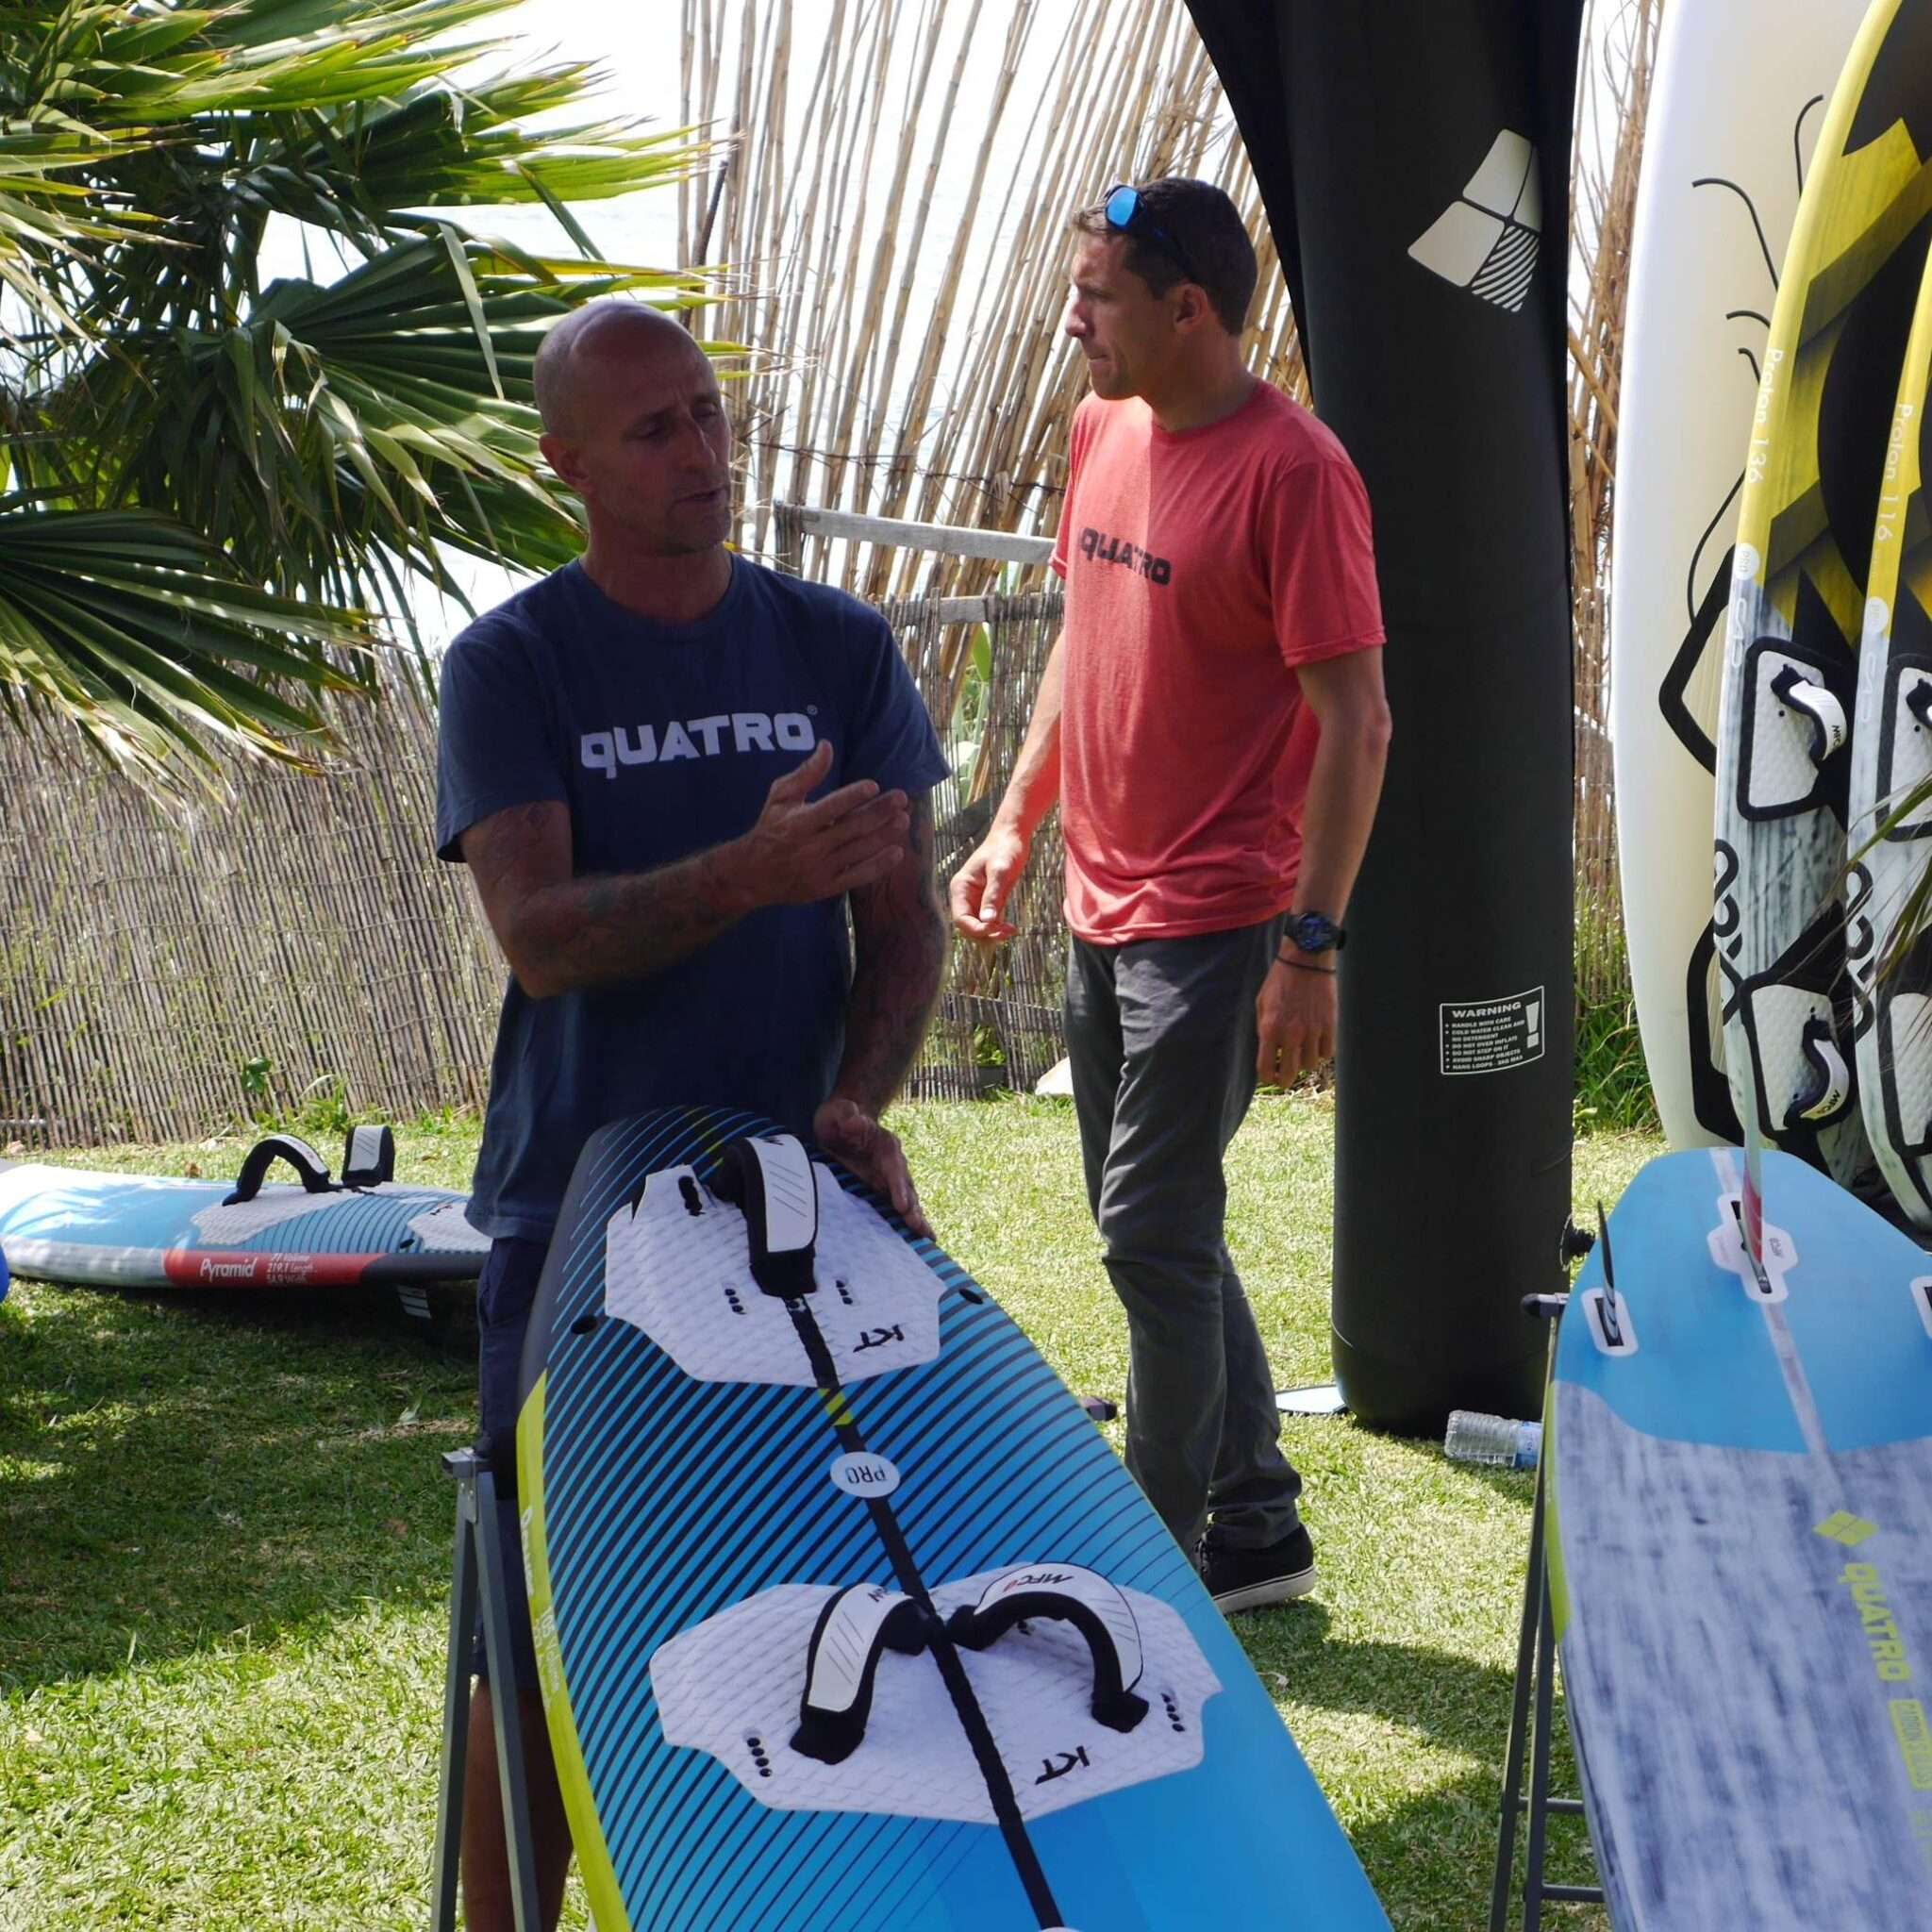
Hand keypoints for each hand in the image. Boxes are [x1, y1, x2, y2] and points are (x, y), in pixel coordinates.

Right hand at [725, 741, 909, 908]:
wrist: (752, 875)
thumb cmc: (770, 828)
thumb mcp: (780, 796)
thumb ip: (807, 773)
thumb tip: (827, 746)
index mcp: (797, 823)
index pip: (830, 808)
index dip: (853, 796)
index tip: (874, 785)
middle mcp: (810, 847)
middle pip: (851, 828)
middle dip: (879, 813)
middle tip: (901, 799)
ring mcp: (819, 870)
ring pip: (858, 851)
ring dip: (883, 835)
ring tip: (903, 820)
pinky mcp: (826, 888)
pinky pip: (857, 876)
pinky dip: (878, 866)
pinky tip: (897, 852)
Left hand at [813, 1097, 931, 1238]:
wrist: (843, 1120)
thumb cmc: (839, 1117)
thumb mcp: (839, 1112)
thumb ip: (847, 1115)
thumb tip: (855, 1121)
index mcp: (885, 1145)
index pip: (894, 1167)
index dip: (898, 1186)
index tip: (902, 1205)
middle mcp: (893, 1163)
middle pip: (906, 1187)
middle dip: (912, 1207)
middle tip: (919, 1228)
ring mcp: (890, 1177)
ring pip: (907, 1199)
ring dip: (915, 1217)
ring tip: (926, 1237)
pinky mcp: (884, 1188)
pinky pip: (899, 1206)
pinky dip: (908, 1220)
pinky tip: (919, 1237)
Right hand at [948, 822, 1030, 941]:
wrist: (1013, 836)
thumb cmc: (1005, 849)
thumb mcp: (1000, 871)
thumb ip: (993, 895)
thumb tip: (988, 921)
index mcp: (961, 887)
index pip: (961, 918)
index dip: (976, 929)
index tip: (995, 929)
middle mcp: (965, 896)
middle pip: (968, 926)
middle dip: (984, 934)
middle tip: (1006, 933)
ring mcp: (977, 899)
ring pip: (979, 926)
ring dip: (992, 934)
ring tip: (1011, 931)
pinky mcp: (989, 900)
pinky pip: (989, 921)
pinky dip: (998, 928)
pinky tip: (1012, 928)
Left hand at [1256, 956, 1335, 1085]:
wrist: (1306, 960)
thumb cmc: (1280, 981)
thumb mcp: (1261, 1003)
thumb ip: (1262, 1029)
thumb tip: (1267, 1051)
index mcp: (1270, 1028)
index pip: (1265, 1068)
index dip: (1267, 1077)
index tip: (1269, 1076)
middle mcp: (1291, 1033)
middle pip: (1288, 1073)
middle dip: (1284, 1079)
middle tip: (1284, 1077)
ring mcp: (1312, 1031)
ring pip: (1310, 1064)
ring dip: (1304, 1060)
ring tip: (1302, 1050)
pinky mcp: (1330, 1025)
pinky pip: (1328, 1053)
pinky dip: (1322, 1051)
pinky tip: (1317, 1042)